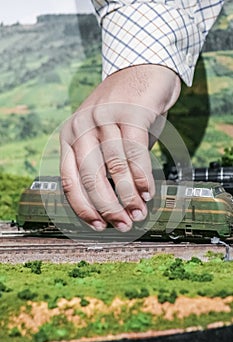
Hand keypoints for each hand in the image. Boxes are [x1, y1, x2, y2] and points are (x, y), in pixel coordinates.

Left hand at [60, 64, 180, 231]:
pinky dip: (142, 175)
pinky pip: (134, 151)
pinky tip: (148, 190)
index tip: (99, 226)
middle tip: (124, 223)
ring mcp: (103, 117)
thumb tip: (115, 204)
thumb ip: (106, 167)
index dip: (84, 208)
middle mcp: (81, 126)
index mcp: (70, 136)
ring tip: (139, 211)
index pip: (70, 181)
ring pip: (113, 167)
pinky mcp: (128, 111)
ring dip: (128, 195)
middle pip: (90, 178)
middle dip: (108, 207)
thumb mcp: (106, 138)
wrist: (144, 68)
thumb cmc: (124, 110)